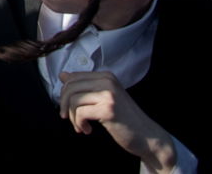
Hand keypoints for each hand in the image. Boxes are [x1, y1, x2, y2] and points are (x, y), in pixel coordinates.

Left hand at [58, 71, 179, 171]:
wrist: (148, 137)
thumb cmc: (125, 119)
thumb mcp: (105, 98)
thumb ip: (86, 86)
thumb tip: (62, 75)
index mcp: (106, 76)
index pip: (73, 77)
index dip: (64, 93)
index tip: (67, 107)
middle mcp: (107, 81)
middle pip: (70, 87)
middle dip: (64, 105)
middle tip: (68, 118)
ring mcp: (108, 95)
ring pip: (73, 100)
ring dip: (72, 117)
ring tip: (80, 126)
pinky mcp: (108, 110)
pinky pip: (80, 113)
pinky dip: (79, 124)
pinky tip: (87, 130)